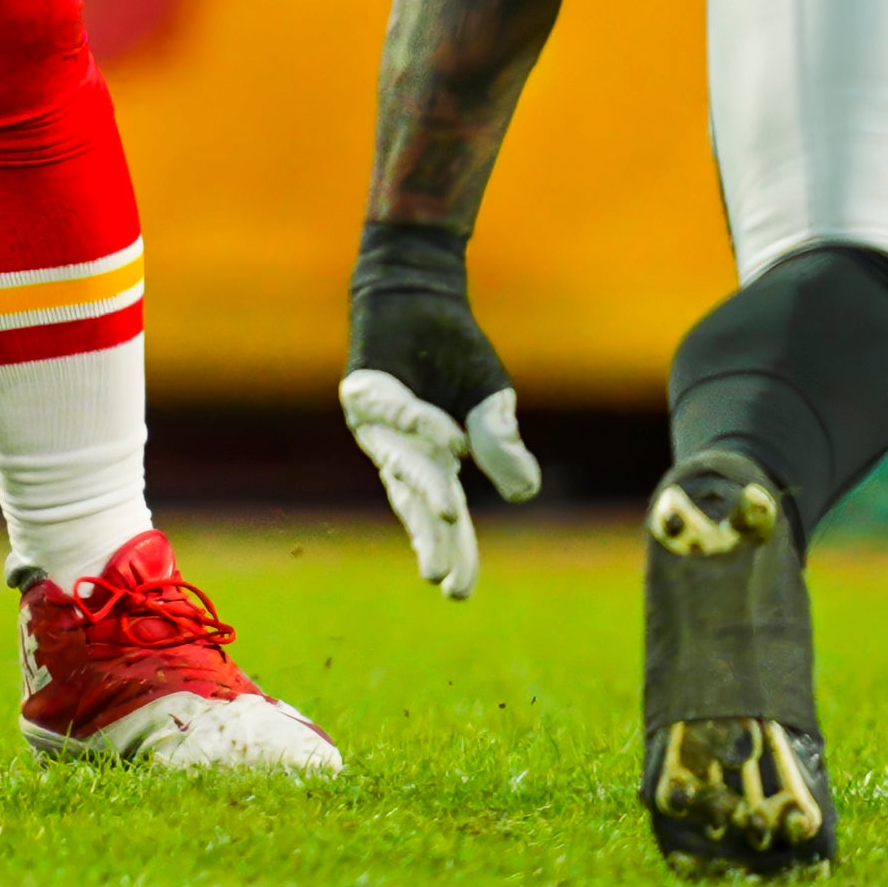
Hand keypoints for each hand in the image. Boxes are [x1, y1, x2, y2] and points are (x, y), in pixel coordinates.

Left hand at [342, 223, 541, 598]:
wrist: (423, 295)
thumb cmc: (454, 352)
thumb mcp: (491, 400)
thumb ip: (501, 444)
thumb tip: (525, 494)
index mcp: (429, 461)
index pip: (441, 516)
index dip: (453, 551)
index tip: (459, 591)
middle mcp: (396, 450)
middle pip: (413, 504)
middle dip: (430, 540)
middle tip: (440, 579)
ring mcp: (375, 424)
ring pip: (403, 462)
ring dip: (426, 487)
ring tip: (451, 514)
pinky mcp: (361, 391)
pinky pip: (394, 410)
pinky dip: (421, 423)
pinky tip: (449, 439)